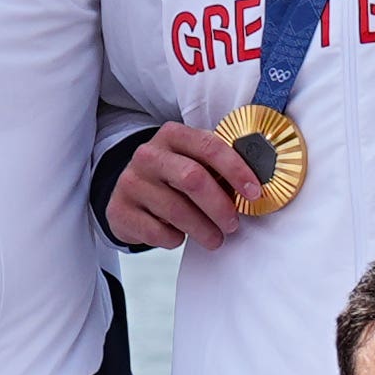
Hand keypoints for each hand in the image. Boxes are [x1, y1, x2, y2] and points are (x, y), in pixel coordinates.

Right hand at [104, 123, 267, 249]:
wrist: (129, 194)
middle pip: (193, 179)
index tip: (254, 193)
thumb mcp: (192, 161)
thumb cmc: (173, 178)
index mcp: (172, 135)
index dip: (236, 170)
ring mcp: (130, 182)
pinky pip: (157, 232)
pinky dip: (175, 239)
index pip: (209, 147)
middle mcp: (148, 154)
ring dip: (203, 230)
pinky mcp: (119, 210)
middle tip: (233, 224)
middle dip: (220, 206)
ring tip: (215, 239)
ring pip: (176, 211)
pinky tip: (179, 235)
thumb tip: (255, 186)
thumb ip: (219, 166)